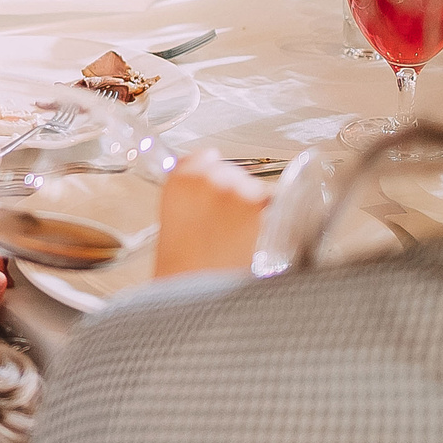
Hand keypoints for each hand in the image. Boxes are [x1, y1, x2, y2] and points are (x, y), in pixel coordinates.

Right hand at [151, 148, 271, 278]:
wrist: (195, 285)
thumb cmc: (183, 260)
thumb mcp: (173, 216)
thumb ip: (189, 186)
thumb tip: (210, 167)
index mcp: (180, 179)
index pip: (205, 157)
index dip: (212, 174)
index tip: (214, 189)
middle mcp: (206, 177)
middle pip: (232, 171)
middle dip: (233, 192)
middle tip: (223, 222)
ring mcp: (233, 188)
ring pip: (253, 186)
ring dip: (250, 204)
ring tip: (234, 233)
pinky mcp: (256, 203)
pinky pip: (269, 201)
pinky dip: (264, 216)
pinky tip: (248, 234)